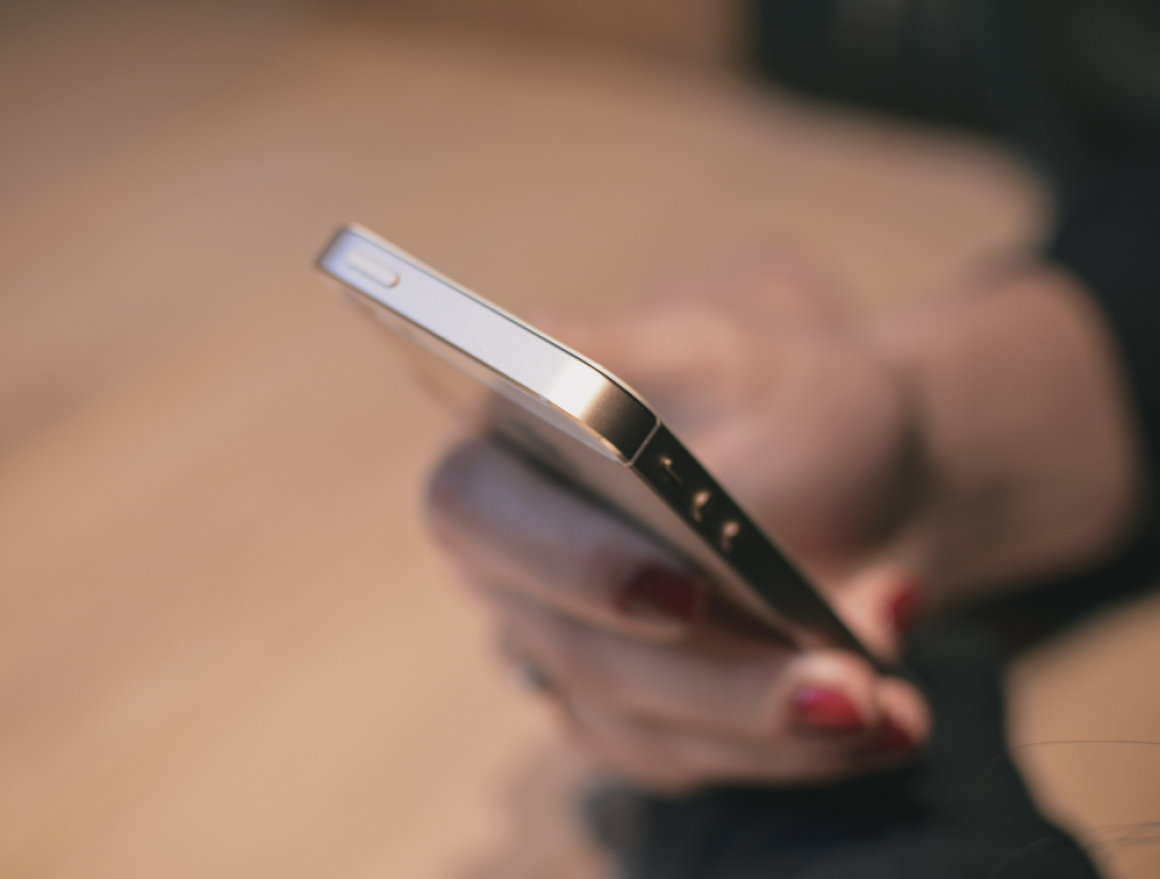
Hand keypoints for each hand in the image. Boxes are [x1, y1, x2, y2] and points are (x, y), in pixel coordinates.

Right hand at [426, 259, 930, 789]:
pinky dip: (790, 751)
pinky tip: (888, 723)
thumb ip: (678, 411)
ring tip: (886, 707)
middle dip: (713, 678)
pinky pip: (686, 759)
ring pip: (635, 724)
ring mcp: (558, 649)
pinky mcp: (622, 718)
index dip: (565, 558)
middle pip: (570, 647)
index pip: (475, 506)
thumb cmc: (777, 396)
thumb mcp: (743, 355)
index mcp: (503, 443)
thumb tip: (672, 492)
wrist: (845, 475)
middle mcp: (509, 562)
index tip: (681, 592)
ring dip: (768, 728)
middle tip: (839, 688)